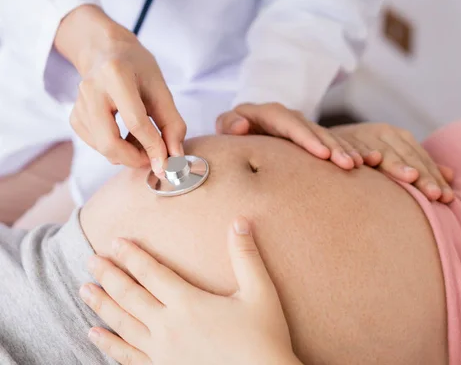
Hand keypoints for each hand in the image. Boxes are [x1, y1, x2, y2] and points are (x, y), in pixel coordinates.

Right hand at [55, 5, 186, 174]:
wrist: (105, 50)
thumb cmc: (137, 68)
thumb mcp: (161, 89)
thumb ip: (172, 124)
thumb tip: (175, 158)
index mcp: (116, 75)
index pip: (135, 122)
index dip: (153, 147)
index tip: (168, 163)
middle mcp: (91, 89)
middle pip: (109, 142)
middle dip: (135, 159)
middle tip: (154, 159)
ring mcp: (79, 104)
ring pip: (102, 147)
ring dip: (127, 155)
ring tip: (144, 143)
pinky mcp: (74, 117)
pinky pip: (96, 145)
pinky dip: (115, 150)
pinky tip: (127, 137)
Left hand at [79, 218, 300, 364]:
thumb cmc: (263, 337)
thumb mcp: (260, 292)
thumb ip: (246, 256)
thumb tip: (240, 222)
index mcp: (189, 303)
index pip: (152, 273)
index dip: (132, 256)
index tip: (115, 242)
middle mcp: (169, 326)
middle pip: (130, 296)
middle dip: (109, 275)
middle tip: (90, 261)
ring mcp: (162, 352)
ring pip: (122, 324)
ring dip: (101, 305)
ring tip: (84, 290)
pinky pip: (127, 356)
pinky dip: (108, 344)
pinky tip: (94, 334)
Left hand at [216, 102, 362, 169]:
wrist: (244, 126)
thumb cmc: (234, 129)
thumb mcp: (227, 125)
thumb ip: (229, 123)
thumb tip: (241, 126)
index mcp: (270, 113)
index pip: (290, 124)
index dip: (307, 138)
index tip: (322, 154)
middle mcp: (291, 118)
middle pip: (315, 131)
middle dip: (333, 147)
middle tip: (348, 164)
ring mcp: (304, 127)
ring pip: (328, 137)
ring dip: (344, 151)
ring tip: (358, 165)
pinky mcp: (314, 137)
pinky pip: (334, 143)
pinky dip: (349, 151)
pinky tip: (365, 162)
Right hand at [331, 123, 454, 202]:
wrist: (325, 139)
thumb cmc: (365, 151)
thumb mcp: (393, 154)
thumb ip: (419, 164)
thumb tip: (451, 176)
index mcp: (398, 136)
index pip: (421, 158)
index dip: (434, 177)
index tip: (447, 198)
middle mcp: (383, 132)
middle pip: (407, 156)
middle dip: (422, 175)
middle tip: (434, 194)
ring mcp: (362, 135)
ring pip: (383, 151)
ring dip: (396, 164)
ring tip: (411, 177)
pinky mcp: (341, 140)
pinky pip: (351, 148)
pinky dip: (360, 154)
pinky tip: (366, 163)